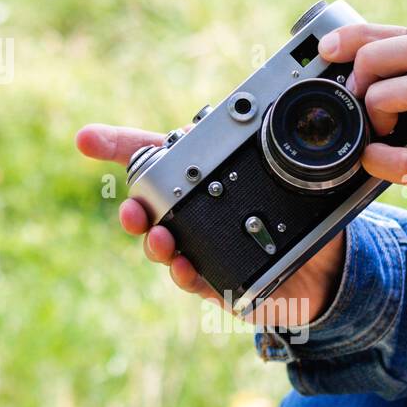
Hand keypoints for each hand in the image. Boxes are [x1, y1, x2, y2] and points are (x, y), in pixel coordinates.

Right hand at [75, 124, 344, 324]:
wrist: (320, 267)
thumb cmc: (282, 212)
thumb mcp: (268, 173)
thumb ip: (237, 146)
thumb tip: (198, 124)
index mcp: (192, 180)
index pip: (146, 158)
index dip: (112, 146)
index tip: (85, 139)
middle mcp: (185, 215)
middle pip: (145, 210)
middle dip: (133, 211)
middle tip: (132, 210)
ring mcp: (196, 249)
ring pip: (162, 247)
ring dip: (155, 244)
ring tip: (161, 240)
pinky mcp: (215, 281)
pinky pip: (193, 279)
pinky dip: (185, 273)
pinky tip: (186, 267)